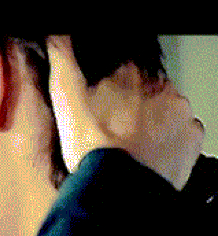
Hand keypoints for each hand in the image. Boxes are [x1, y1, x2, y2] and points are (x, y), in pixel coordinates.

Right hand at [46, 35, 203, 189]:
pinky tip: (149, 153)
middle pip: (146, 91)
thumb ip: (62, 62)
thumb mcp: (66, 100)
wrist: (118, 187)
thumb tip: (57, 37)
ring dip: (152, 123)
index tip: (102, 108)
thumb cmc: (92, 147)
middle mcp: (159, 88)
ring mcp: (178, 113)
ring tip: (130, 146)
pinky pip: (183, 134)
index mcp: (128, 75)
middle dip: (133, 106)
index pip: (123, 72)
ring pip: (165, 111)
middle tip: (115, 131)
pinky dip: (169, 141)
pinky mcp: (190, 138)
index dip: (112, 90)